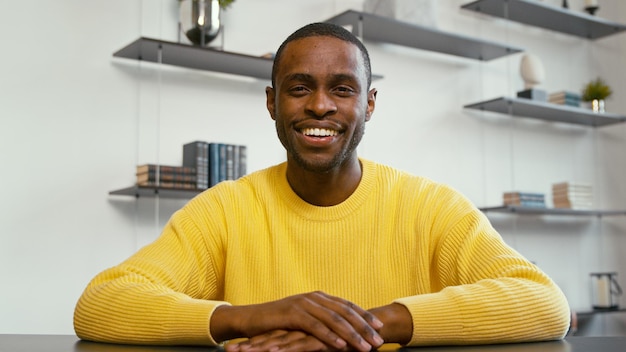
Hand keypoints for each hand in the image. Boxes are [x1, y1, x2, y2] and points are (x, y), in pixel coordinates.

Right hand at [211, 291, 383, 351]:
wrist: (251, 318)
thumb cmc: (279, 322)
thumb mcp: (304, 319)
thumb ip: (322, 320)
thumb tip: (343, 331)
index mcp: (319, 297)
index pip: (347, 306)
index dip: (365, 316)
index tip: (380, 327)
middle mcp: (314, 298)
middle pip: (345, 312)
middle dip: (364, 327)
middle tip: (378, 341)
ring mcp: (303, 304)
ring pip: (334, 320)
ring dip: (352, 335)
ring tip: (365, 347)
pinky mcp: (292, 314)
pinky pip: (315, 327)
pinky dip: (330, 337)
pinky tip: (341, 346)